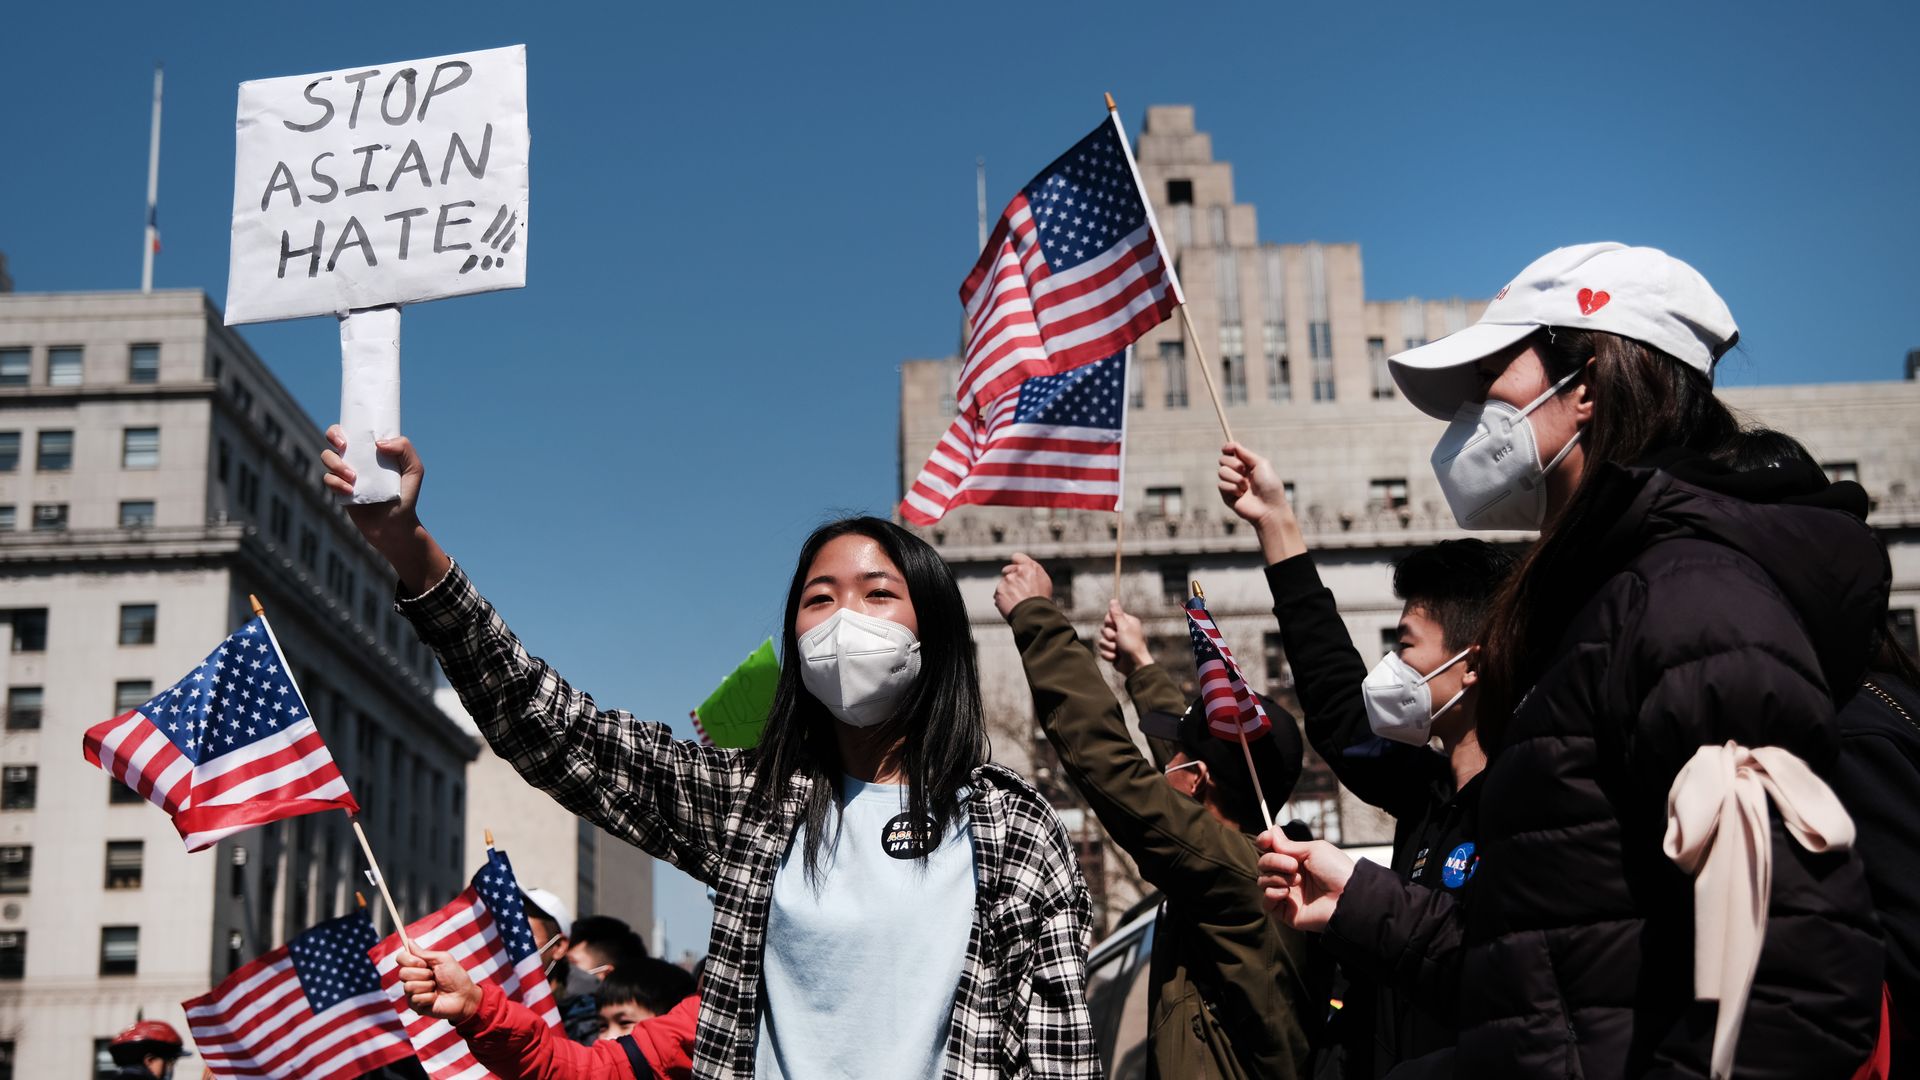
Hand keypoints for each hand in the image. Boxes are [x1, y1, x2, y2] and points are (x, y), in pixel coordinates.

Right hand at [321, 426, 423, 543]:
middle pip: (333, 439)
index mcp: (372, 450)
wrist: (396, 524)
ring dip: (336, 464)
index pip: (352, 430)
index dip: (343, 427)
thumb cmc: (407, 495)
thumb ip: (405, 449)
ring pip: (327, 458)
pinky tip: (350, 490)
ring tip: (353, 477)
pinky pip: (328, 479)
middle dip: (333, 437)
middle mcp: (357, 459)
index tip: (346, 437)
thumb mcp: (414, 469)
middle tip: (343, 448)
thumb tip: (378, 442)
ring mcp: (346, 474)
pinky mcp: (340, 490)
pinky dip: (336, 482)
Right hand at [396, 947, 482, 1025]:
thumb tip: (409, 941)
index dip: (410, 960)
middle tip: (433, 976)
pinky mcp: (415, 1005)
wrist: (464, 996)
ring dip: (427, 986)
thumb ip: (423, 952)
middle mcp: (412, 978)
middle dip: (422, 974)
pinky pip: (415, 999)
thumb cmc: (455, 976)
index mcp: (418, 966)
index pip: (401, 958)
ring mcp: (412, 992)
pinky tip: (435, 998)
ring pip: (409, 987)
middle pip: (402, 973)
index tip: (424, 963)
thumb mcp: (442, 959)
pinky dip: (429, 997)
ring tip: (436, 987)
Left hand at [994, 553, 1052, 619]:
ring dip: (1006, 590)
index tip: (1015, 570)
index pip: (1017, 557)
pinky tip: (1011, 605)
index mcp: (1030, 567)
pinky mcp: (999, 591)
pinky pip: (998, 594)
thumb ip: (1032, 571)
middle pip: (1007, 570)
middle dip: (1010, 578)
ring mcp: (1007, 581)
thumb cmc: (1041, 600)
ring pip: (1003, 584)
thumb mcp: (1044, 581)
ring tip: (1017, 601)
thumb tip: (1024, 567)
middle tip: (1018, 590)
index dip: (1015, 564)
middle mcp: (1017, 571)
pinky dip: (1002, 599)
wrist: (1034, 615)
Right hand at [1098, 600, 1152, 675]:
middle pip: (1104, 629)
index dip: (1109, 622)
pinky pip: (1103, 651)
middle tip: (1118, 640)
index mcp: (1126, 622)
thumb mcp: (1124, 627)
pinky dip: (1109, 655)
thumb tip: (1113, 600)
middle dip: (1109, 636)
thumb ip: (1117, 614)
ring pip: (1102, 641)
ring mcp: (1117, 643)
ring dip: (1109, 647)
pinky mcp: (1113, 652)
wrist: (1135, 666)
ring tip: (1119, 651)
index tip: (1115, 627)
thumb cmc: (1132, 645)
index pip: (1109, 617)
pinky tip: (1117, 657)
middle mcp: (1122, 631)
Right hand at [1217, 443, 1304, 563]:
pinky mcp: (1227, 496)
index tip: (1228, 448)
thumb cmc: (1270, 486)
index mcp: (1248, 465)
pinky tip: (1241, 496)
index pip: (1232, 453)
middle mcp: (1239, 474)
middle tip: (1244, 471)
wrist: (1269, 508)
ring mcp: (1232, 484)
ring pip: (1221, 472)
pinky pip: (1221, 485)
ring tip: (1246, 487)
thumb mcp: (1261, 464)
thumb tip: (1232, 444)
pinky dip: (1232, 489)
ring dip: (1235, 478)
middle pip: (1223, 460)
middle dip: (1234, 464)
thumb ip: (1246, 453)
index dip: (1228, 448)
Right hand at [1256, 832, 1354, 931]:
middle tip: (1293, 866)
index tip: (1266, 840)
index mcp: (1297, 860)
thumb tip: (1272, 833)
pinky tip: (1287, 893)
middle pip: (1264, 864)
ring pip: (1263, 881)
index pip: (1271, 850)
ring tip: (1297, 881)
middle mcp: (1290, 876)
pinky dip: (1272, 894)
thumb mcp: (1313, 849)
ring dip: (1276, 877)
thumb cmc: (1336, 871)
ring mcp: (1288, 894)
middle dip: (1274, 861)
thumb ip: (1288, 845)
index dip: (1265, 842)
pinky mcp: (1286, 912)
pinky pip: (1266, 901)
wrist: (1347, 897)